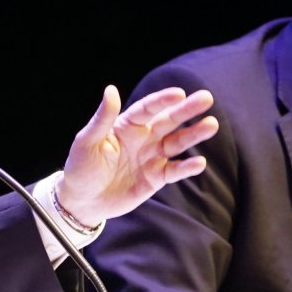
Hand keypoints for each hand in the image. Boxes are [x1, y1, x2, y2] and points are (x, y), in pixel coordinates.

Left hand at [56, 85, 217, 226]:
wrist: (82, 201)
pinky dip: (187, 168)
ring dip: (194, 134)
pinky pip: (174, 171)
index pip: (147, 109)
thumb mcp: (86, 141)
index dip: (163, 101)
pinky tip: (200, 162)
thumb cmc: (81, 168)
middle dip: (187, 110)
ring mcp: (151, 157)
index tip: (179, 93)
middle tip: (207, 98)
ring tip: (211, 125)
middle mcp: (143, 138)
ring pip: (177, 143)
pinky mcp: (156, 178)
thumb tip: (111, 90)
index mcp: (126, 125)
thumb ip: (102, 118)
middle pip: (169, 121)